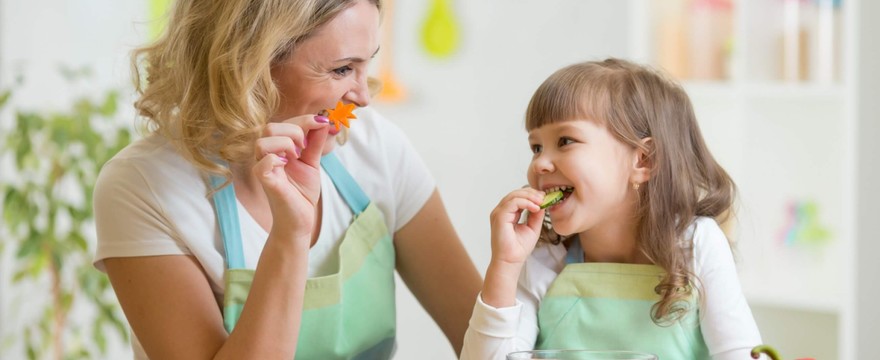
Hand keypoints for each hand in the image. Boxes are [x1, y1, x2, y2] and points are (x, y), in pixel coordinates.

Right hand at [253, 115, 329, 238]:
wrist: (301, 219)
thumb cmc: (302, 192)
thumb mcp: (312, 162)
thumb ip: (315, 142)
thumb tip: (324, 120)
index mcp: (276, 148)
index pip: (283, 122)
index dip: (304, 120)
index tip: (322, 124)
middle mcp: (266, 155)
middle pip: (270, 127)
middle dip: (295, 131)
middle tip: (305, 148)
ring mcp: (264, 168)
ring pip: (263, 141)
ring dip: (286, 144)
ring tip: (296, 158)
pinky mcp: (264, 181)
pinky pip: (263, 163)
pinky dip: (277, 160)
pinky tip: (287, 165)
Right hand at [488, 187, 544, 265]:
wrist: (511, 261)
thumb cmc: (519, 248)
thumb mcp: (532, 227)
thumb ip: (536, 215)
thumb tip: (542, 203)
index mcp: (507, 213)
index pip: (518, 197)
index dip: (531, 195)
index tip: (544, 198)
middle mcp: (501, 211)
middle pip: (516, 193)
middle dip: (532, 193)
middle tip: (544, 198)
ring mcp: (499, 213)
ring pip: (514, 195)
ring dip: (530, 197)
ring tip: (541, 202)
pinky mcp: (500, 217)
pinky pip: (513, 202)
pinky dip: (526, 202)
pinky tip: (535, 208)